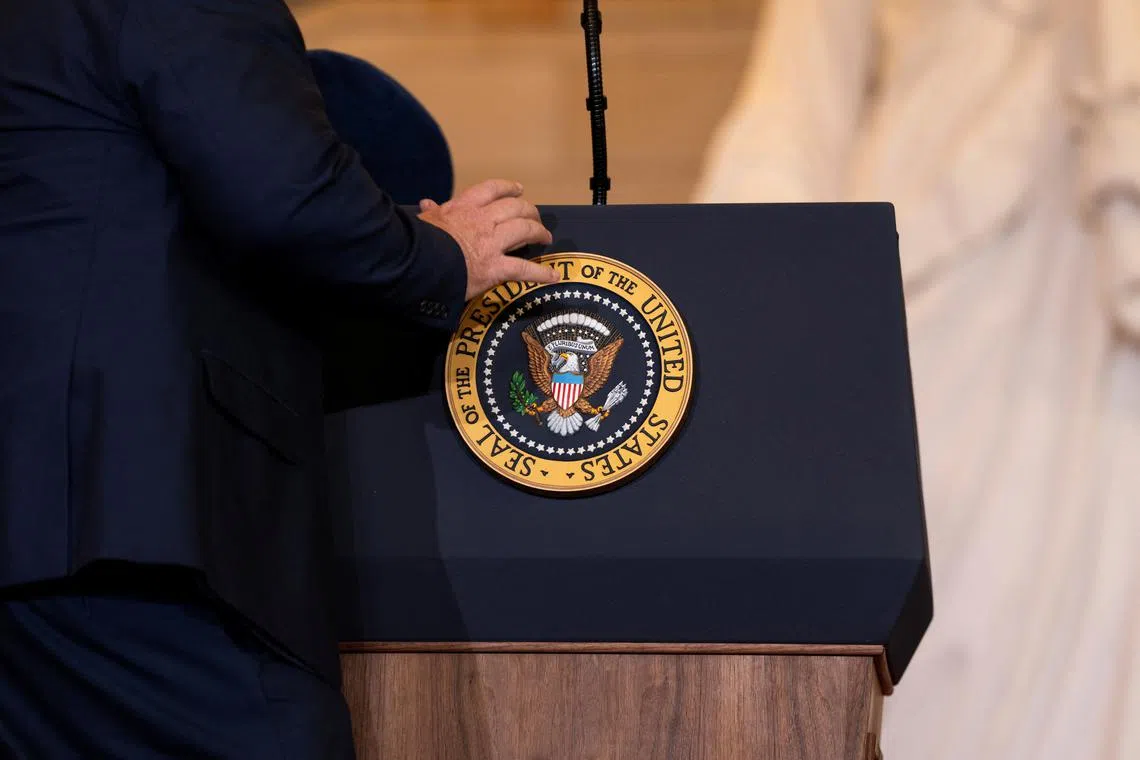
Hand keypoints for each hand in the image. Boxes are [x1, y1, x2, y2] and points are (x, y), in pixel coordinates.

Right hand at [418, 179, 559, 299]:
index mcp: (463, 207)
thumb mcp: (423, 221)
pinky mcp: (495, 267)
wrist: (417, 262)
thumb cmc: (417, 241)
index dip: (508, 187)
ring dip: (538, 231)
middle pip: (515, 208)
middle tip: (535, 217)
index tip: (518, 189)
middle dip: (529, 210)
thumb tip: (427, 202)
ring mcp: (492, 243)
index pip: (491, 189)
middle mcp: (483, 220)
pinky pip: (523, 269)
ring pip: (524, 229)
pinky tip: (553, 276)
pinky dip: (541, 273)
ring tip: (545, 236)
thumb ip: (431, 212)